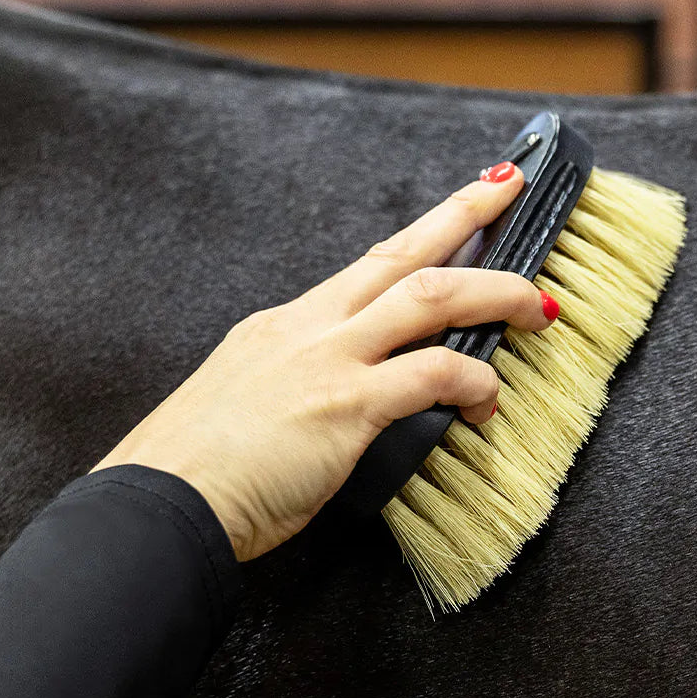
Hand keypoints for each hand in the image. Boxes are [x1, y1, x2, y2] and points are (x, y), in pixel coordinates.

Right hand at [92, 162, 559, 560]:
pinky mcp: (345, 405)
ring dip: (495, 294)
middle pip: (404, 255)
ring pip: (431, 297)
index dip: (420, 235)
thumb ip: (297, 389)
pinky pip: (432, 374)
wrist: (159, 504)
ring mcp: (328, 360)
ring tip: (537, 307)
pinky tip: (486, 402)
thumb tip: (335, 403)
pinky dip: (474, 381)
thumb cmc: (197, 470)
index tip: (461, 205)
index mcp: (285, 326)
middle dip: (465, 217)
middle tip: (508, 193)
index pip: (367, 265)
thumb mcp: (246, 404)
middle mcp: (309, 328)